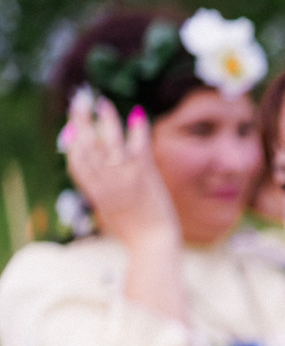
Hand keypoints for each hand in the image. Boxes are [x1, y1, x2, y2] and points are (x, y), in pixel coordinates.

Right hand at [62, 90, 178, 249]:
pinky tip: (136, 114)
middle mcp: (104, 180)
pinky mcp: (144, 175)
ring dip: (106, 118)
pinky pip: (139, 145)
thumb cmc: (132, 231)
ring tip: (103, 103)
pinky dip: (137, 128)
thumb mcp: (106, 209)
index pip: (74, 160)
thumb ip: (98, 189)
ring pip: (110, 139)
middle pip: (87, 144)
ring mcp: (124, 175)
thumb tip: (94, 170)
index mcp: (92, 191)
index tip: (73, 127)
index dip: (72, 140)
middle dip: (81, 120)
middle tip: (80, 101)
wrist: (152, 243)